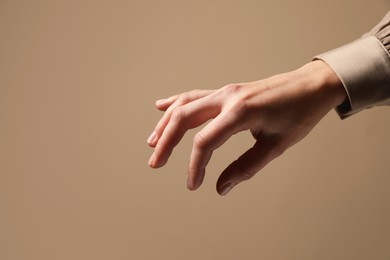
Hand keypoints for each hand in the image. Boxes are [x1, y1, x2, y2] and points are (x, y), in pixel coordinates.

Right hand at [147, 60, 345, 194]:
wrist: (311, 86)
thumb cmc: (299, 114)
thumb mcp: (275, 145)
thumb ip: (246, 167)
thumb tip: (221, 187)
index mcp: (240, 112)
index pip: (204, 142)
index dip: (195, 166)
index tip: (194, 184)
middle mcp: (227, 97)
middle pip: (184, 117)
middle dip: (166, 142)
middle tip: (154, 163)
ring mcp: (225, 91)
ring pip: (185, 105)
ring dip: (166, 124)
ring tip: (152, 142)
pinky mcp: (226, 92)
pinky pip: (194, 96)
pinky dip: (176, 103)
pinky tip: (162, 107)